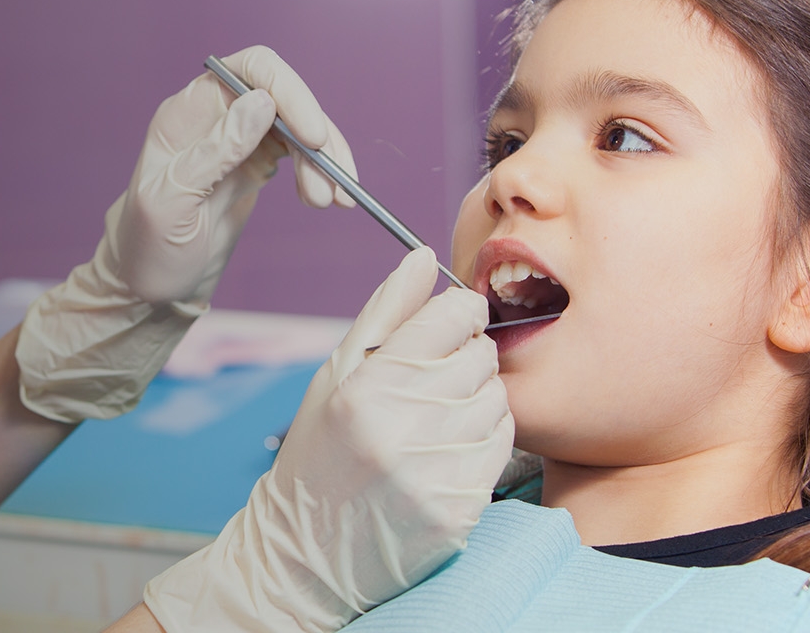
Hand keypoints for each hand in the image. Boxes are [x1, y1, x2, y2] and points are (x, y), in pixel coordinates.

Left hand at [17, 46, 354, 422]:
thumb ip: (215, 151)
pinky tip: (326, 198)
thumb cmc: (147, 245)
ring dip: (325, 160)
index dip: (289, 91)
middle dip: (316, 136)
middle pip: (285, 97)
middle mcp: (217, 116)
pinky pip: (301, 155)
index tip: (314, 135)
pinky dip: (321, 173)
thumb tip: (262, 102)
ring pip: (299, 127)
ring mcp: (240, 139)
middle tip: (333, 186)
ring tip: (332, 202)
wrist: (149, 285)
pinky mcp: (257, 164)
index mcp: (189, 112)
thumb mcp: (174, 202)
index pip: (250, 70)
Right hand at [142, 248, 514, 631]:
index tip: (454, 320)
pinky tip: (448, 447)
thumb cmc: (318, 454)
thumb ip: (385, 313)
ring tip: (437, 416)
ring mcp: (434, 474)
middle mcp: (402, 429)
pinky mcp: (459, 511)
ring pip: (498, 400)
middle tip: (438, 376)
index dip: (459, 312)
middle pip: (481, 357)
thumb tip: (423, 257)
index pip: (450, 318)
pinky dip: (483, 439)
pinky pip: (501, 447)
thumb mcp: (335, 376)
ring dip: (478, 399)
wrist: (307, 553)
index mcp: (366, 388)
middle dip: (467, 356)